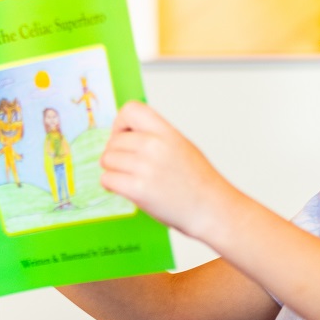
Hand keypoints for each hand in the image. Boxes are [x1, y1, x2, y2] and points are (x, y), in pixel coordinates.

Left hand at [100, 101, 242, 241]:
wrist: (212, 209)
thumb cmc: (199, 183)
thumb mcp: (182, 146)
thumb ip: (156, 137)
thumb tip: (125, 134)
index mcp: (167, 133)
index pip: (131, 110)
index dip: (120, 123)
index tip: (123, 136)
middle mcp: (155, 146)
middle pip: (114, 140)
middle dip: (115, 154)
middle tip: (126, 166)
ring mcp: (146, 168)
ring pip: (107, 160)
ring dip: (112, 170)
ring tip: (128, 178)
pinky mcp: (137, 189)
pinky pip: (107, 179)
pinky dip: (111, 185)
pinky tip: (124, 189)